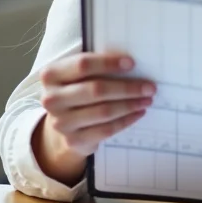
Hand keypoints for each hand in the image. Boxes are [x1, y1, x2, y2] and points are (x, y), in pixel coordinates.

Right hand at [33, 52, 154, 183]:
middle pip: (96, 90)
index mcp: (52, 74)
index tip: (132, 64)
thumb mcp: (79, 73)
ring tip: (147, 99)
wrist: (63, 120)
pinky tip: (138, 113)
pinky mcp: (73, 140)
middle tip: (149, 86)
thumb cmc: (78, 87)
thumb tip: (131, 62)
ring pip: (103, 111)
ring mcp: (61, 122)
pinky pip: (106, 130)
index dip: (109, 63)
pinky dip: (126, 120)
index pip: (83, 65)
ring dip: (130, 104)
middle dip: (127, 88)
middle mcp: (51, 99)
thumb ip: (97, 65)